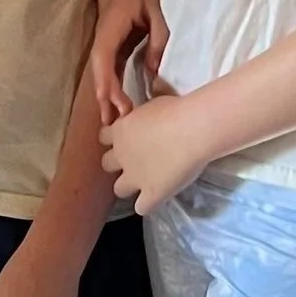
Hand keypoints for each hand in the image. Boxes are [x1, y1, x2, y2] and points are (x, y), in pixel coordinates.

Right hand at [91, 0, 168, 127]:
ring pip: (102, 72)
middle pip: (99, 69)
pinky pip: (110, 69)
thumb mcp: (159, 14)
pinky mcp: (114, 46)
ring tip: (110, 122)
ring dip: (106, 96)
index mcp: (112, 25)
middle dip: (104, 96)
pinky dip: (112, 87)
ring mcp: (107, 41)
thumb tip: (152, 72)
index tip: (115, 103)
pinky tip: (117, 105)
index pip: (104, 57)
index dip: (107, 81)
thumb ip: (157, 41)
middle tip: (111, 123)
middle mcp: (104, 35)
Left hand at [101, 90, 209, 217]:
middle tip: (138, 160)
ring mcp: (134, 178)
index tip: (129, 138)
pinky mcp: (151, 194)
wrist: (191, 129)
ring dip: (130, 187)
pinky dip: (148, 204)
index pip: (104, 138)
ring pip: (119, 189)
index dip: (115, 139)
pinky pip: (141, 208)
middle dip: (119, 164)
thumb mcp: (155, 100)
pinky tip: (158, 197)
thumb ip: (147, 106)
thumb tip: (153, 88)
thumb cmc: (176, 108)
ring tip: (147, 182)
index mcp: (120, 131)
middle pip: (106, 164)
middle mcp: (121, 155)